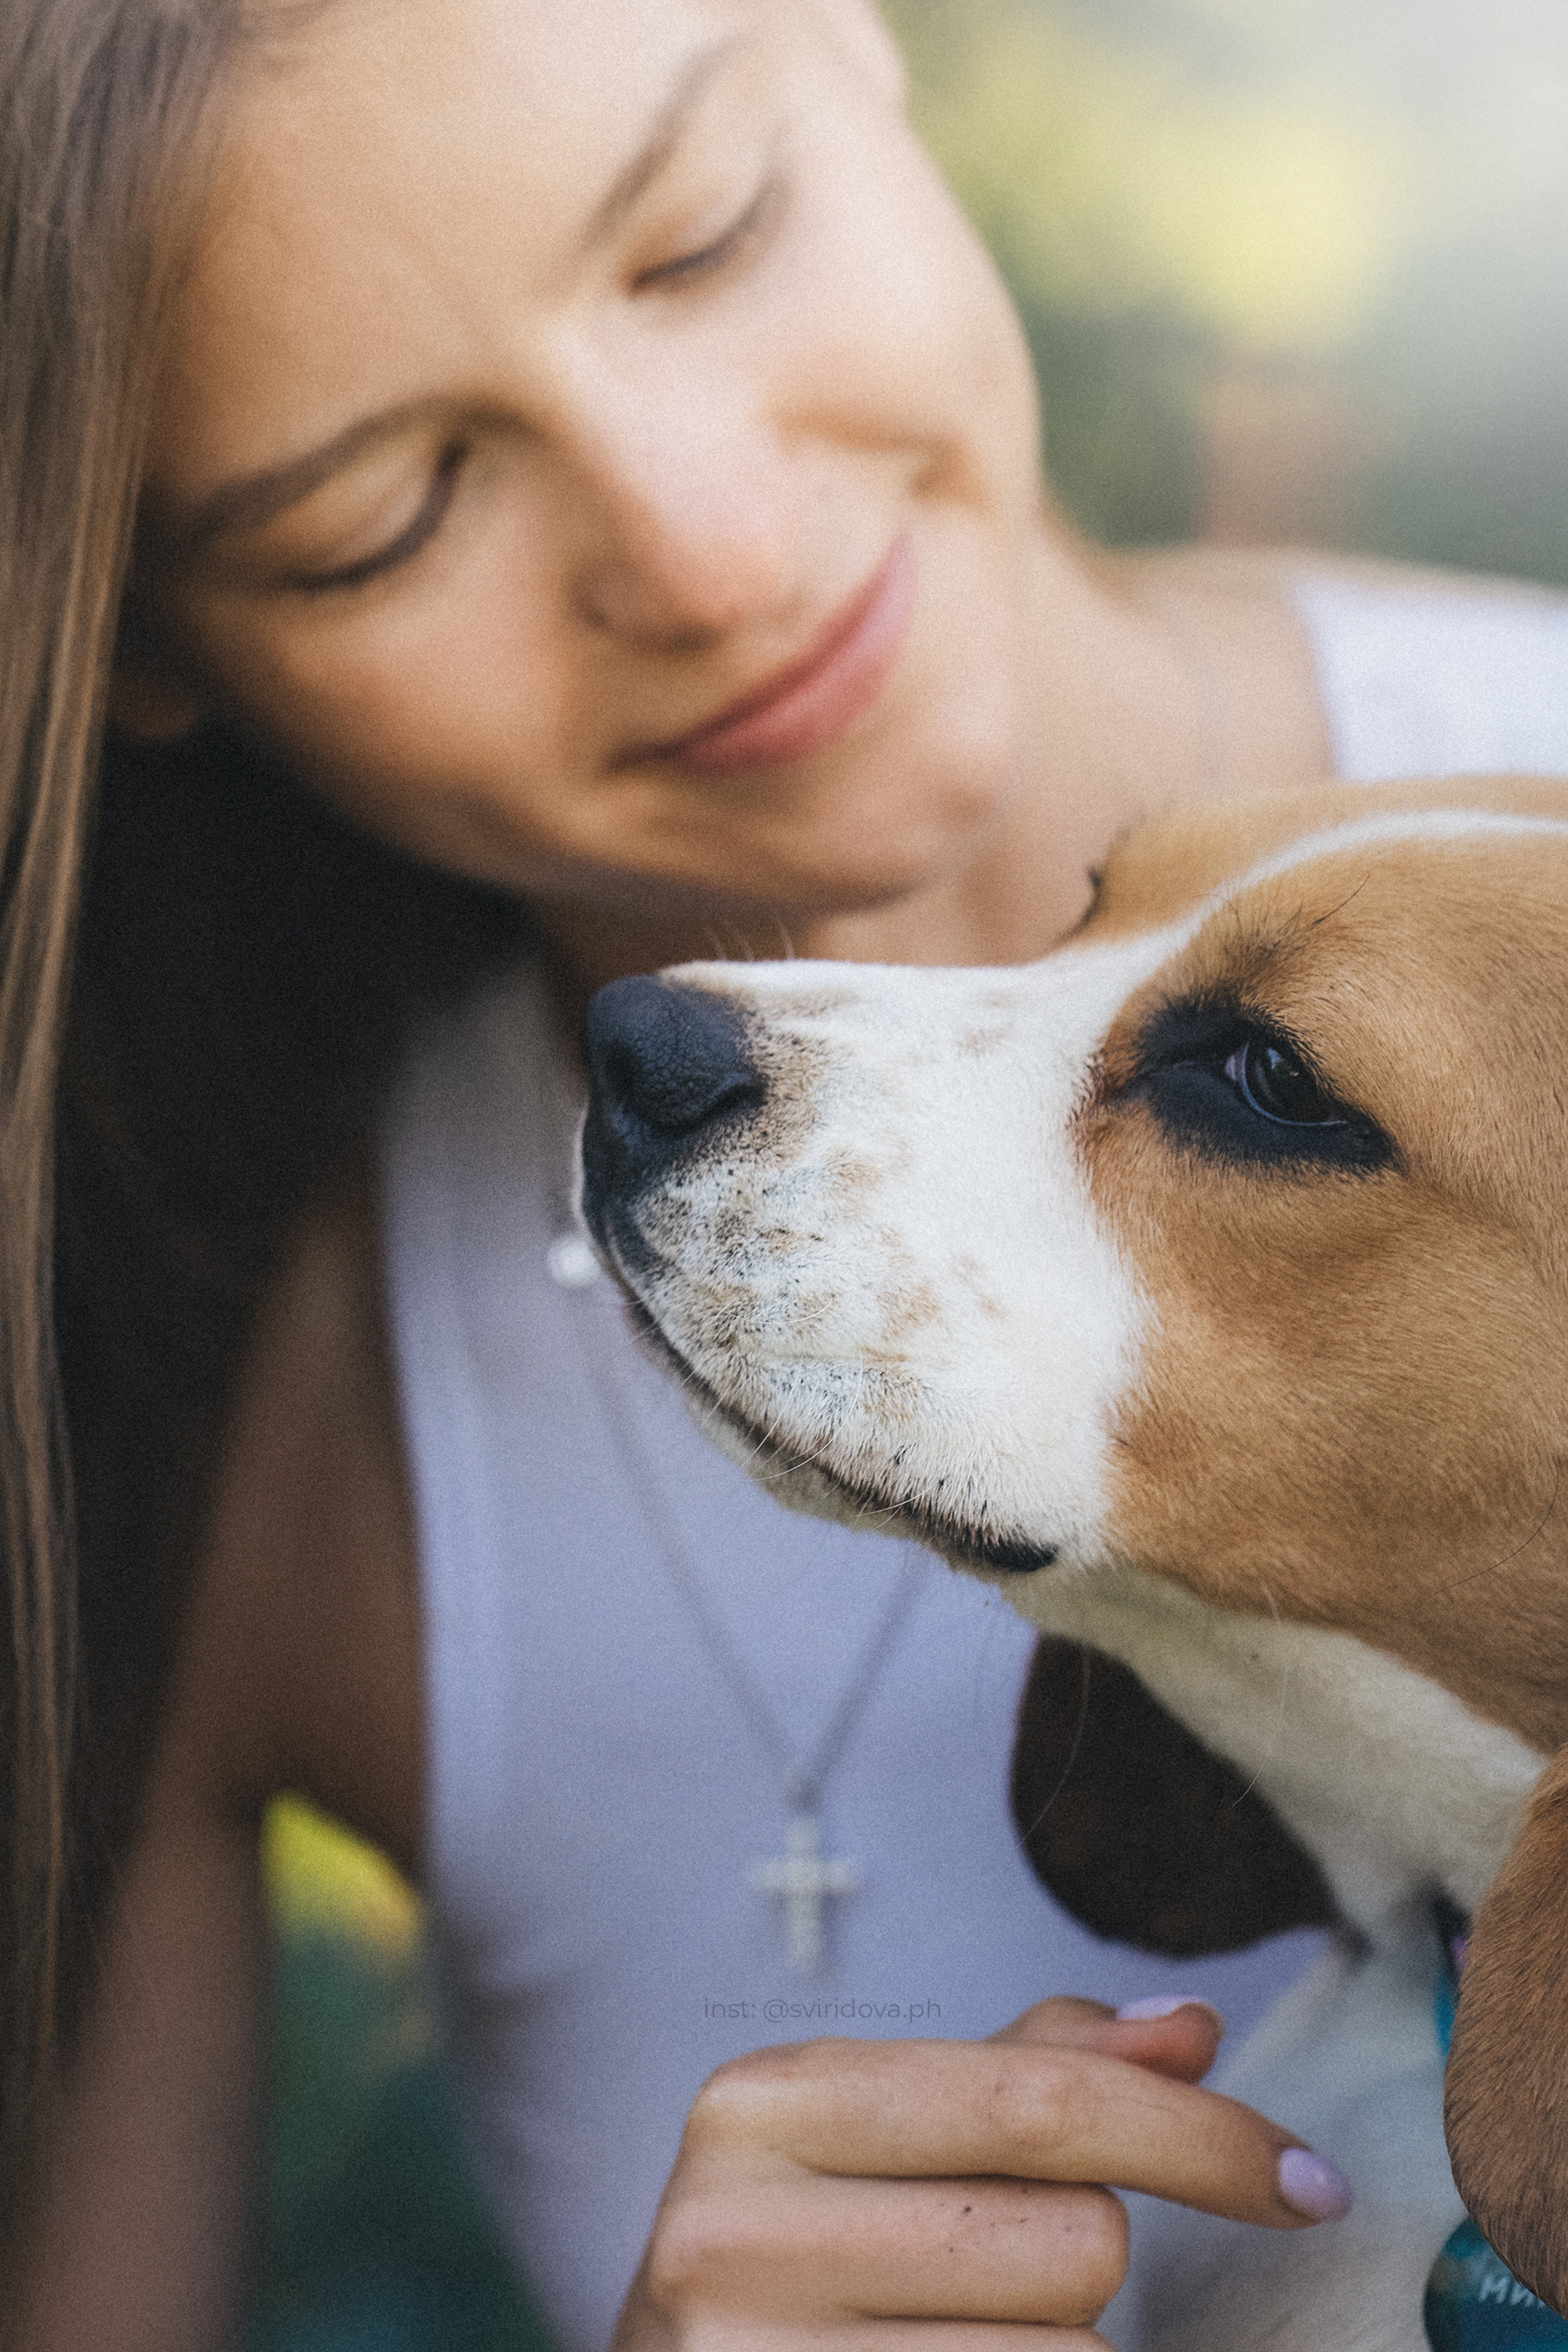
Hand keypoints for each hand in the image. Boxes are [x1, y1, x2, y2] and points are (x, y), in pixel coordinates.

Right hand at [611, 1995, 1349, 2349]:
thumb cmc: (798, 2254)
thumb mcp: (879, 2134)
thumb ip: (1032, 2067)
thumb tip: (1191, 2027)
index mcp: (763, 2104)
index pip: (1039, 2098)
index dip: (1203, 2137)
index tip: (1311, 2179)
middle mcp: (738, 2234)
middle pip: (1074, 2242)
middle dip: (1081, 2256)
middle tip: (988, 2271)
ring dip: (1055, 2351)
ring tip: (943, 2335)